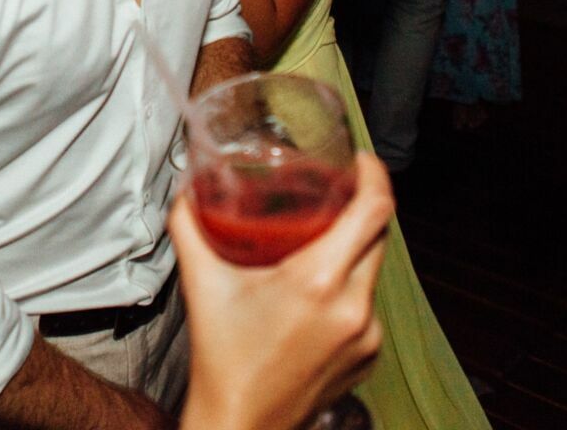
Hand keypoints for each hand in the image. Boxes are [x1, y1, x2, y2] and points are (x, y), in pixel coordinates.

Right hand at [173, 154, 390, 429]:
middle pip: (378, 235)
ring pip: (373, 270)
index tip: (360, 162)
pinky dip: (348, 290)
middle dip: (361, 208)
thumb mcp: (202, 284)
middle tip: (334, 193)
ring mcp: (367, 335)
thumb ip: (190, 226)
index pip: (374, 211)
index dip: (375, 176)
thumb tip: (187, 190)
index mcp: (317, 281)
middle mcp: (353, 306)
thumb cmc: (221, 359)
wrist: (240, 426)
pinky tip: (318, 295)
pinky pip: (367, 305)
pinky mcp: (369, 356)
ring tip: (319, 242)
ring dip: (352, 250)